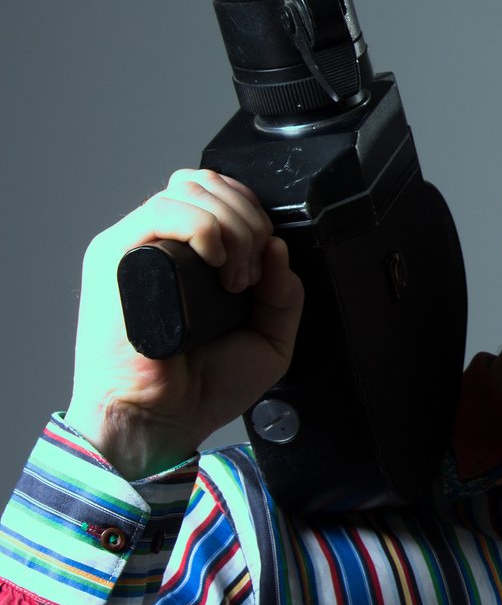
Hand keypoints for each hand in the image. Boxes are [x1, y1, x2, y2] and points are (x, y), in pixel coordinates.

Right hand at [64, 169, 302, 479]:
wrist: (160, 421)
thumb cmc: (201, 386)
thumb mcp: (268, 337)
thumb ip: (284, 293)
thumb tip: (278, 248)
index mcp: (188, 255)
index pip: (220, 193)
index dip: (254, 211)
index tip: (266, 259)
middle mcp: (158, 243)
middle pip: (210, 183)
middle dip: (251, 220)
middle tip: (251, 277)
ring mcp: (134, 246)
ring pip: (190, 190)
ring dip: (232, 228)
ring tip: (235, 281)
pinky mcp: (114, 256)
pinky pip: (163, 211)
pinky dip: (205, 229)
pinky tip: (218, 267)